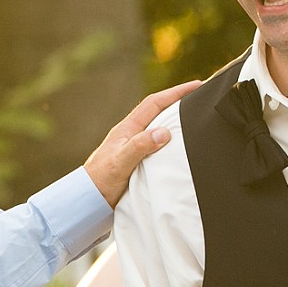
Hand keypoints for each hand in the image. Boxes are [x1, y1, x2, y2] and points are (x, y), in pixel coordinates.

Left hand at [85, 81, 200, 206]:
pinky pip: (157, 143)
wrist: (87, 200)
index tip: (196, 86)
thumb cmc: (100, 181)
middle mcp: (131, 134)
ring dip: (175, 119)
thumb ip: (140, 146)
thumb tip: (164, 132)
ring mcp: (133, 147)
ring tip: (194, 118)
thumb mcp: (120, 162)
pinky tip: (179, 145)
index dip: (175, 93)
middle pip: (158, 111)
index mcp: (127, 129)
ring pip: (158, 126)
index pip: (154, 103)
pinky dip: (170, 139)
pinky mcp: (136, 160)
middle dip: (178, 101)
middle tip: (199, 98)